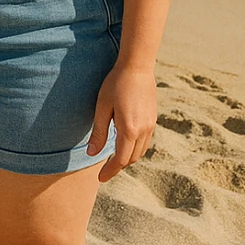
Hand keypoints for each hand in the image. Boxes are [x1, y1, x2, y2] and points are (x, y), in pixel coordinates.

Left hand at [86, 61, 157, 182]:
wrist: (137, 66)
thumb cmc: (116, 84)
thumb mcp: (102, 107)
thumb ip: (98, 132)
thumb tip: (92, 154)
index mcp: (129, 130)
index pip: (120, 159)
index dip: (110, 170)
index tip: (100, 179)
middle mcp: (143, 131)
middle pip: (131, 158)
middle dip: (118, 166)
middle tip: (105, 170)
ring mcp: (151, 125)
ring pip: (140, 152)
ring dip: (127, 158)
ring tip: (113, 159)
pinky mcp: (153, 119)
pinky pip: (145, 142)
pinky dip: (135, 149)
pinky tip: (125, 144)